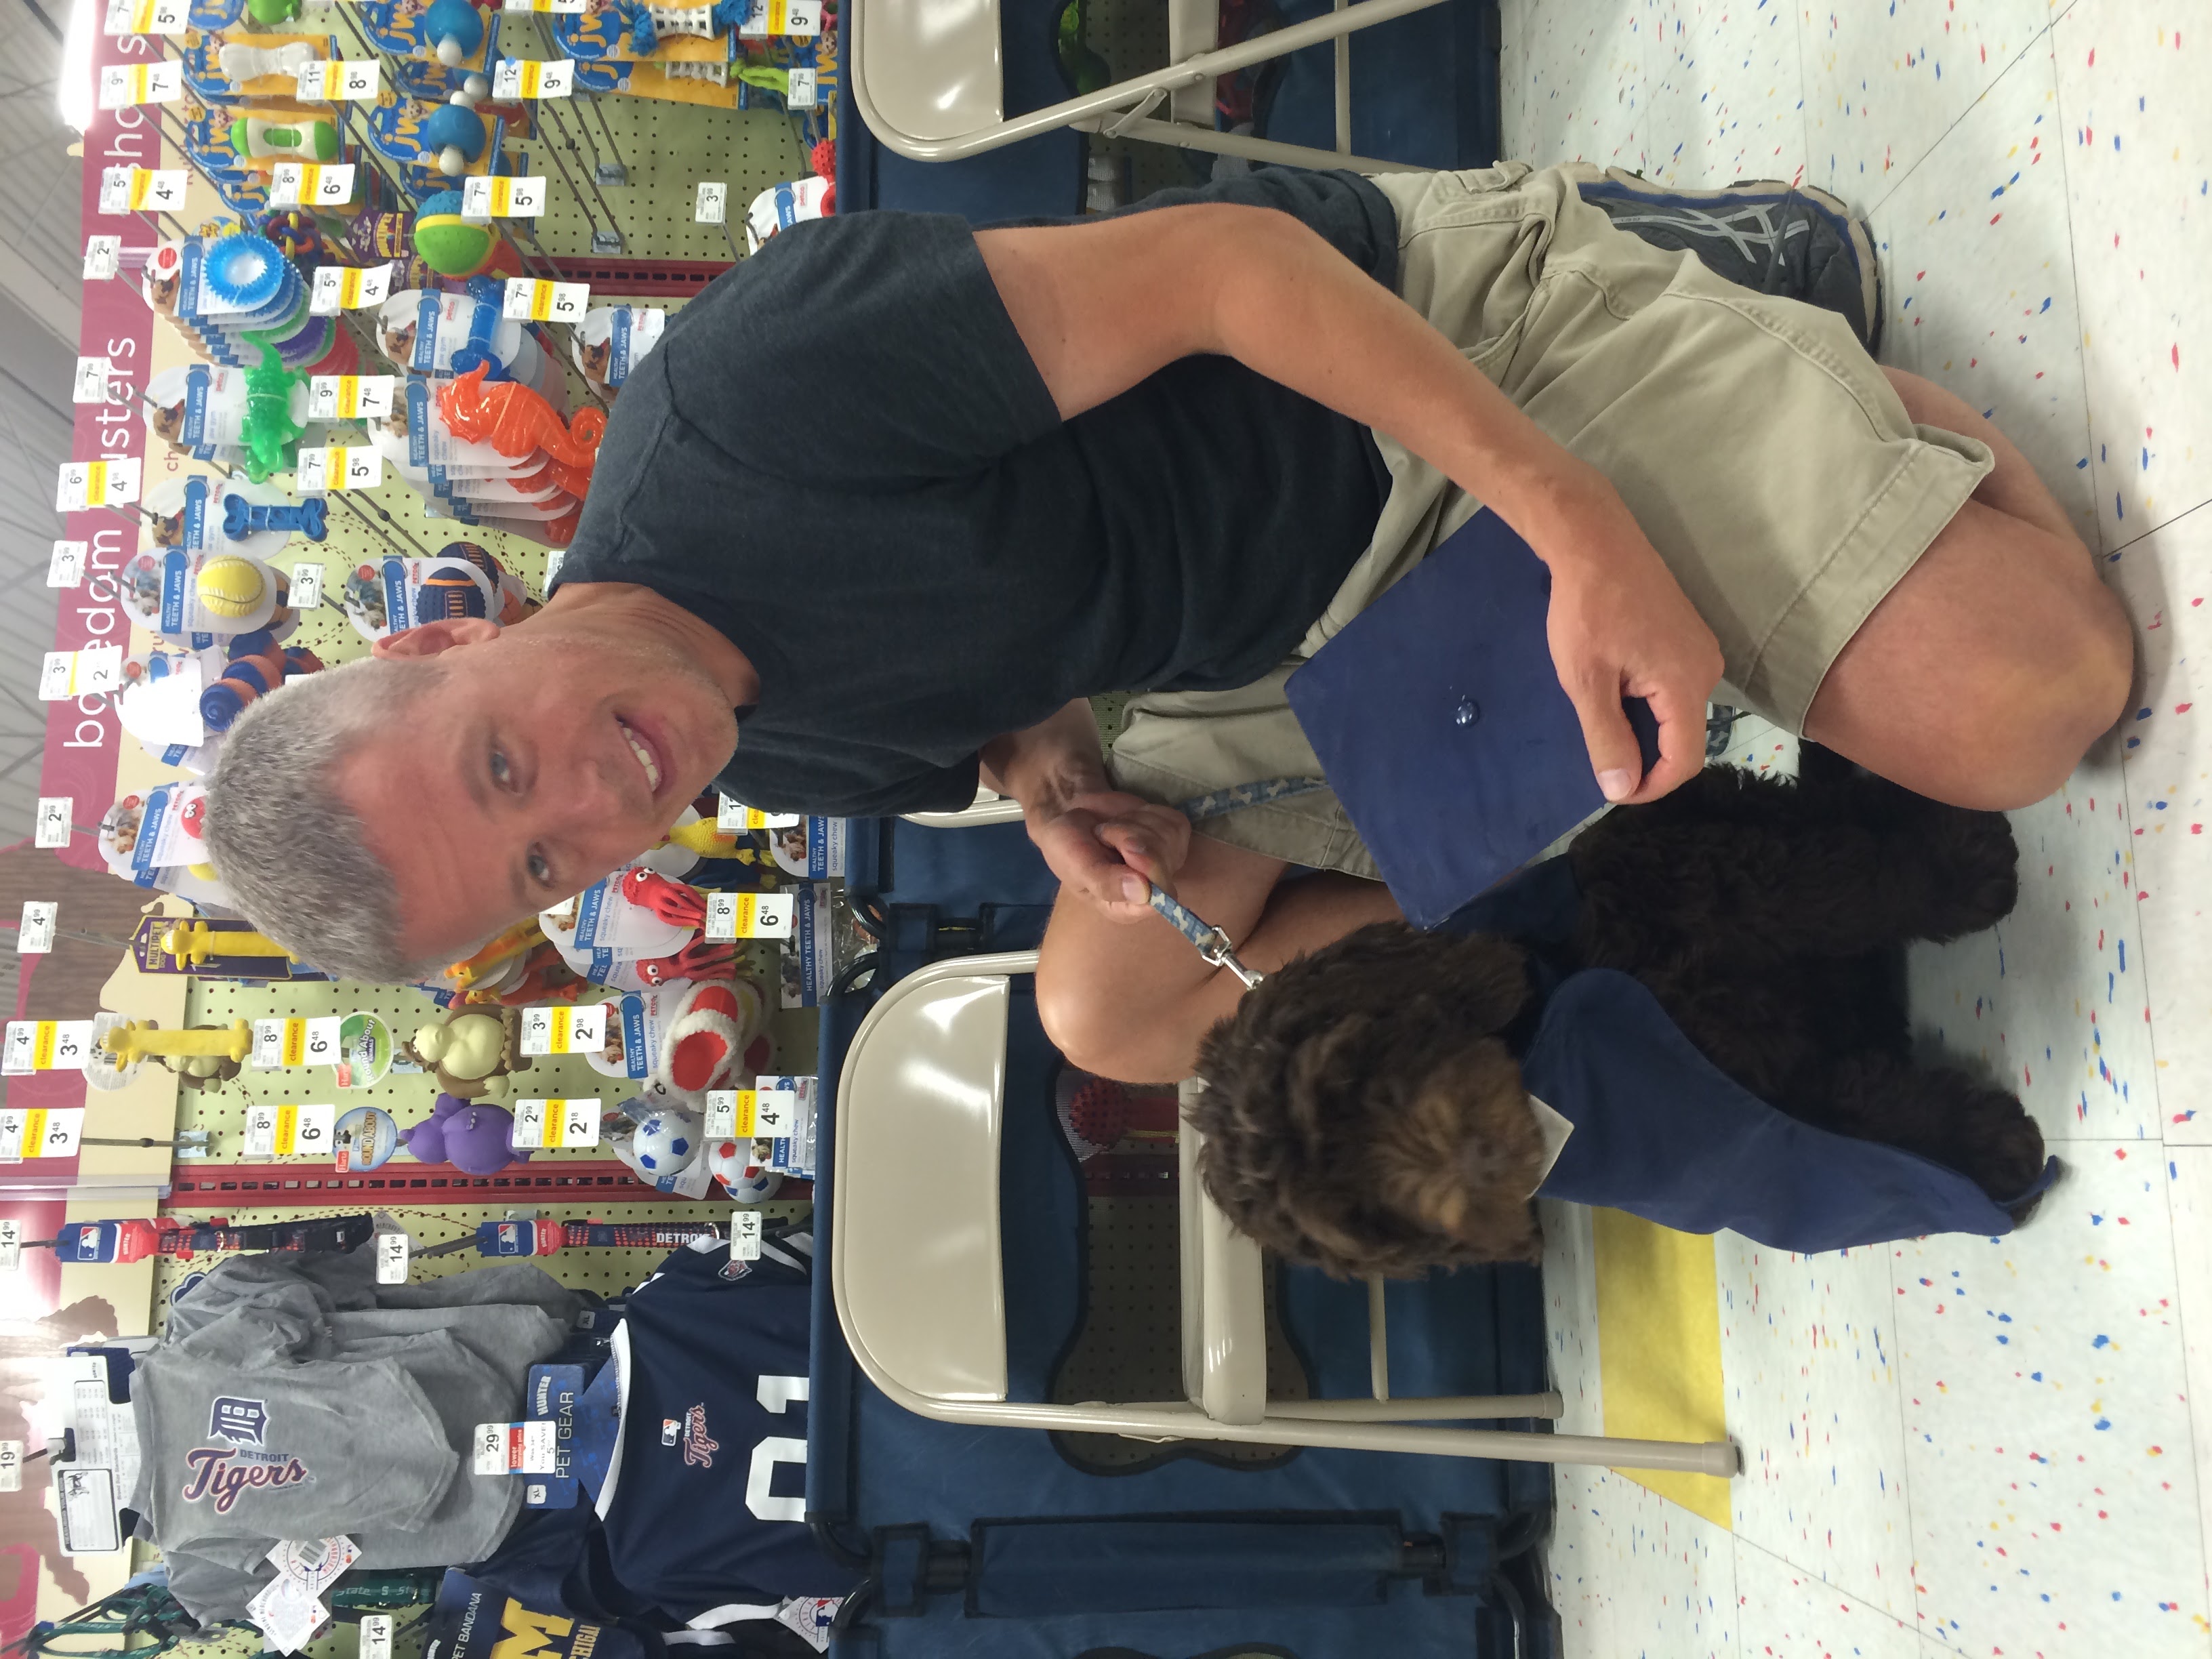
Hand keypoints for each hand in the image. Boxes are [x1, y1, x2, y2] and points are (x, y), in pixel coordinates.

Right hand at [1026, 789, 1191, 923]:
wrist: (1070, 814)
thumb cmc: (1068, 847)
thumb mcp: (1077, 867)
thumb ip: (1106, 882)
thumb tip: (1144, 893)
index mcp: (1127, 907)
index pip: (1157, 901)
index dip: (1147, 872)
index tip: (1125, 850)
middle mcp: (1151, 889)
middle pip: (1164, 865)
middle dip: (1133, 839)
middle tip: (1105, 836)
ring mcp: (1166, 861)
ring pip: (1170, 838)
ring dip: (1135, 824)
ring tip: (1112, 828)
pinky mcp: (1173, 837)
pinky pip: (1175, 822)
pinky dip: (1149, 813)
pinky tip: (1129, 819)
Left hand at [1532, 467, 1723, 804]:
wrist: (1595, 541)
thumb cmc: (1586, 610)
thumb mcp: (1585, 682)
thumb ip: (1607, 738)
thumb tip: (1621, 789)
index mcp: (1686, 684)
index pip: (1684, 760)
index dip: (1651, 787)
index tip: (1614, 790)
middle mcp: (1707, 670)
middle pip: (1682, 738)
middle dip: (1643, 753)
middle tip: (1597, 744)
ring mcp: (1702, 650)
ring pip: (1676, 712)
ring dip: (1641, 724)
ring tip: (1600, 703)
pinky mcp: (1689, 637)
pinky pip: (1673, 686)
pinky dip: (1645, 699)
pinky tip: (1613, 679)